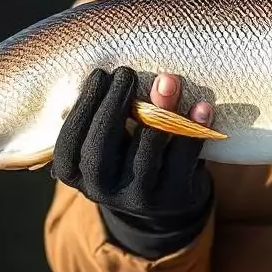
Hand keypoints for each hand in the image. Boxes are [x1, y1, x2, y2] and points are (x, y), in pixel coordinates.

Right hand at [52, 67, 214, 259]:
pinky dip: (195, 129)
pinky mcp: (174, 196)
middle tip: (126, 73)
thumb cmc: (128, 151)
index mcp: (75, 173)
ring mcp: (138, 198)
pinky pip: (184, 158)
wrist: (164, 195)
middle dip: (113, 106)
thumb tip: (134, 76)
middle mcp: (101, 191)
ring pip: (147, 152)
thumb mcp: (111, 136)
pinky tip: (202, 107)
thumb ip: (110, 111)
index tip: (100, 73)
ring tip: (167, 80)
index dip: (84, 106)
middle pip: (100, 150)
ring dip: (160, 111)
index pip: (69, 142)